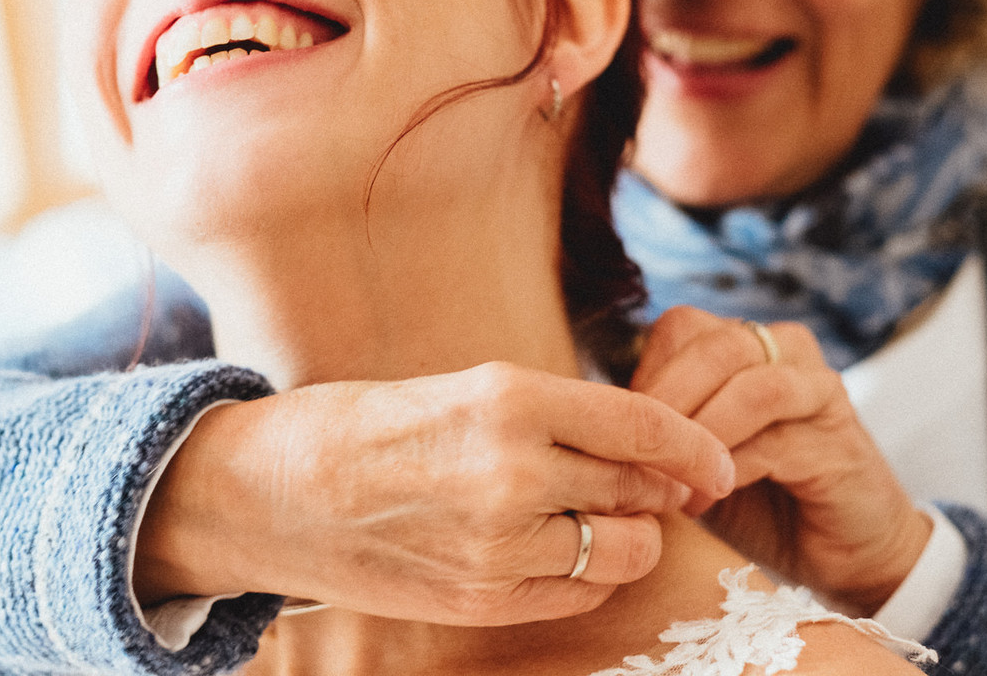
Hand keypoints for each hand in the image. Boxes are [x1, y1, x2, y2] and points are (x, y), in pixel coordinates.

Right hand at [134, 361, 734, 623]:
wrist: (270, 492)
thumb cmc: (363, 425)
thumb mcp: (459, 389)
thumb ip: (549, 416)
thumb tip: (640, 444)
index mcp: (506, 398)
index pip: (642, 424)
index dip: (694, 445)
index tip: (716, 458)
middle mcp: (512, 471)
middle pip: (637, 487)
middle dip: (659, 487)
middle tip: (656, 483)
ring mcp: (497, 544)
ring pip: (620, 549)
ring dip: (626, 535)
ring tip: (598, 517)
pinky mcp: (480, 598)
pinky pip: (578, 594)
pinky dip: (588, 575)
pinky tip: (560, 551)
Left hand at [631, 306, 930, 614]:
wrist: (840, 552)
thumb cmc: (756, 500)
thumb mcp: (691, 456)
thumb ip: (655, 426)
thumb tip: (589, 424)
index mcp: (743, 342)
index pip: (679, 328)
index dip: (644, 377)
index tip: (615, 434)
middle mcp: (785, 349)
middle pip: (714, 345)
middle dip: (666, 401)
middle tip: (634, 456)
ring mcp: (818, 387)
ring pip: (749, 384)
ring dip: (701, 433)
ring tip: (671, 481)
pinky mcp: (841, 436)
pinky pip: (778, 437)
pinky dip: (731, 468)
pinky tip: (704, 500)